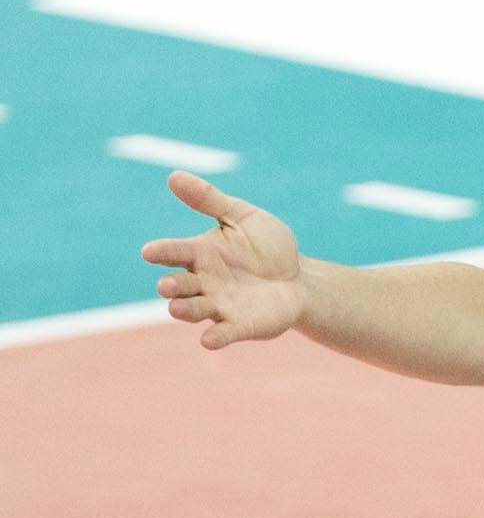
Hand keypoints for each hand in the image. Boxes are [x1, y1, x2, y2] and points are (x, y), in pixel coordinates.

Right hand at [141, 173, 308, 347]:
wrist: (300, 278)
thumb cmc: (268, 246)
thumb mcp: (243, 217)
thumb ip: (211, 201)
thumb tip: (173, 176)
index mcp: (201, 253)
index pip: (174, 252)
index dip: (161, 252)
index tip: (149, 252)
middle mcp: (204, 281)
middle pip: (180, 286)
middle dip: (172, 286)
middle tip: (167, 286)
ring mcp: (220, 305)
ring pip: (194, 310)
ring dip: (184, 310)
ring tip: (176, 308)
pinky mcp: (240, 325)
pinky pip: (223, 333)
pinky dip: (215, 337)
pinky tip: (209, 341)